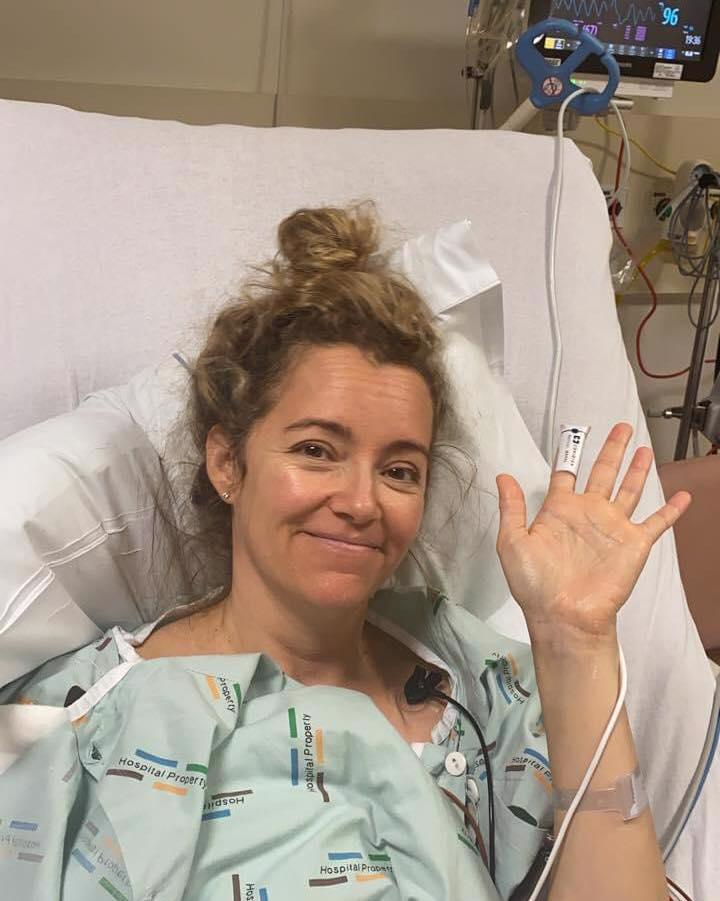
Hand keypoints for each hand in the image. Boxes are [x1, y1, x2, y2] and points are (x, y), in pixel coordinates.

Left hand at [495, 422, 691, 640]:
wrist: (564, 615)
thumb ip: (512, 508)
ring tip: (644, 448)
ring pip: (629, 489)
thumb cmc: (534, 584)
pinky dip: (671, 510)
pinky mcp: (634, 544)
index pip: (565, 475)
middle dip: (611, 450)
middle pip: (602, 472)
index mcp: (559, 511)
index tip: (574, 434)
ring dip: (637, 469)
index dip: (569, 455)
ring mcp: (612, 527)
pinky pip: (656, 522)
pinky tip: (682, 495)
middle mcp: (587, 514)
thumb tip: (502, 476)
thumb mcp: (512, 542)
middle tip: (621, 427)